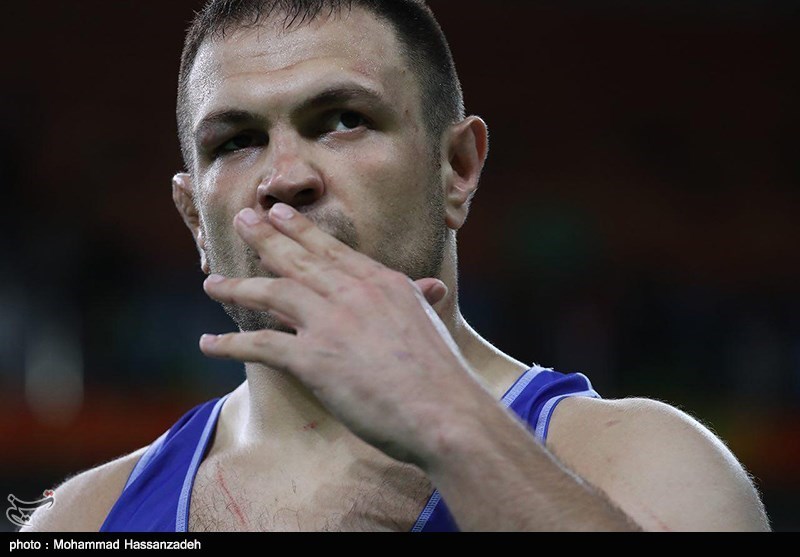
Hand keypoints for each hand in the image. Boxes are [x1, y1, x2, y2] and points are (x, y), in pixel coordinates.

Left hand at [200, 203, 486, 464]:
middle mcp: (352, 293)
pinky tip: (207, 343)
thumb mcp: (430, 323)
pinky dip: (230, 345)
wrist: (443, 410)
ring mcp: (330, 323)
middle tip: (242, 218)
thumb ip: (419, 299)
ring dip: (238, 286)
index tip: (278, 213)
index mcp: (381, 282)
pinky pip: (261, 345)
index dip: (300, 229)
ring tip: (212, 282)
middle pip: (298, 258)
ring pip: (273, 292)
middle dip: (266, 237)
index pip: (331, 249)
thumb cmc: (441, 374)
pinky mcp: (314, 360)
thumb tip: (432, 287)